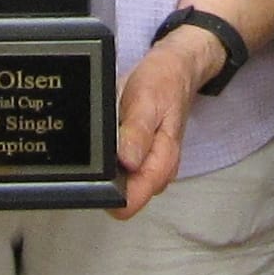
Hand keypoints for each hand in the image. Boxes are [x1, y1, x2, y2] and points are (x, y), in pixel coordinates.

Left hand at [111, 29, 219, 217]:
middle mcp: (156, 174)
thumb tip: (126, 162)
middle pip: (118, 197)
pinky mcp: (139, 163)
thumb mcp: (147, 101)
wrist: (174, 70)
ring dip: (107, 163)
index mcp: (161, 165)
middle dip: (105, 174)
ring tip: (114, 133)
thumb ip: (137, 133)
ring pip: (116, 184)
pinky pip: (117, 170)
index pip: (127, 204)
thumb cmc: (163, 83)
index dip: (106, 190)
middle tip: (109, 138)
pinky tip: (114, 137)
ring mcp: (147, 170)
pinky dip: (110, 155)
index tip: (98, 164)